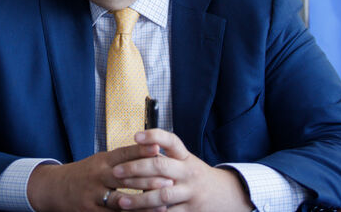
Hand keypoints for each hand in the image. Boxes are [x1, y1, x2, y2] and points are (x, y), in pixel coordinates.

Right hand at [27, 143, 171, 210]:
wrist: (55, 188)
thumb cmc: (85, 174)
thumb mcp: (100, 161)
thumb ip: (122, 159)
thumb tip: (151, 150)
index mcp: (102, 161)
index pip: (124, 153)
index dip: (141, 150)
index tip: (159, 148)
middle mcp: (98, 176)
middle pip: (125, 177)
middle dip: (149, 179)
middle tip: (169, 181)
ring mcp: (94, 195)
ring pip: (121, 200)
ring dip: (143, 203)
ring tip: (162, 204)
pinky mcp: (90, 211)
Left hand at [111, 129, 254, 211]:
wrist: (224, 195)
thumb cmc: (194, 175)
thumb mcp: (185, 161)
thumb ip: (165, 156)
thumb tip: (134, 148)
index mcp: (185, 157)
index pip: (171, 140)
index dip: (154, 136)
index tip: (136, 136)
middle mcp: (188, 172)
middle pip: (160, 166)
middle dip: (136, 169)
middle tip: (116, 172)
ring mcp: (190, 192)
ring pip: (162, 195)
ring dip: (140, 199)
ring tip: (122, 201)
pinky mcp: (190, 211)